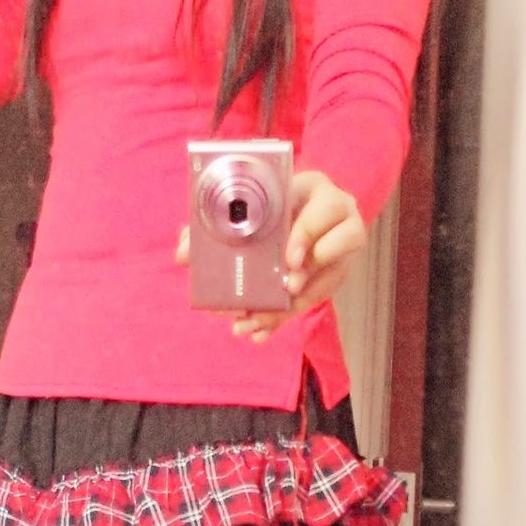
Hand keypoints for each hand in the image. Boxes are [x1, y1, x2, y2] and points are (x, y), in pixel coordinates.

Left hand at [173, 169, 367, 344]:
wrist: (301, 207)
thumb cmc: (273, 197)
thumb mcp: (256, 197)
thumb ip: (220, 218)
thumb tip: (183, 253)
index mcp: (320, 192)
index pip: (326, 212)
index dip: (306, 236)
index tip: (289, 259)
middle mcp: (341, 221)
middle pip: (337, 252)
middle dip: (307, 277)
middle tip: (283, 292)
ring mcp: (342, 253)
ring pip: (327, 284)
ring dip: (291, 306)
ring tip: (256, 322)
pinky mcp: (333, 277)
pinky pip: (312, 302)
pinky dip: (282, 319)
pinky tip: (259, 333)